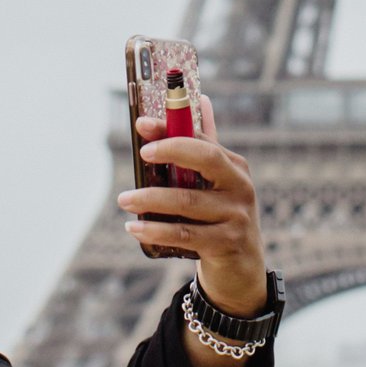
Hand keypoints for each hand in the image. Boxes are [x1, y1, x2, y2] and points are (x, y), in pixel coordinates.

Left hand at [119, 93, 267, 318]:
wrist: (241, 268)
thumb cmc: (221, 216)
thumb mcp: (217, 182)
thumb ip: (206, 143)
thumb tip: (201, 97)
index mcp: (234, 166)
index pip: (201, 139)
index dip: (170, 129)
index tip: (141, 125)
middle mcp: (240, 187)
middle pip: (205, 159)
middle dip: (170, 151)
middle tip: (140, 155)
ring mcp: (236, 216)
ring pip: (187, 201)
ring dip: (150, 199)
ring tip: (123, 200)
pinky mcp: (226, 244)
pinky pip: (185, 234)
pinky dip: (156, 229)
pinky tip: (134, 228)